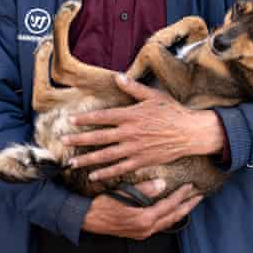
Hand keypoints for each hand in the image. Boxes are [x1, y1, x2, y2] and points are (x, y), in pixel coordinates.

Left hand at [63, 74, 227, 181]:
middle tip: (63, 142)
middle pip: (99, 137)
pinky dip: (106, 173)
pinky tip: (94, 176)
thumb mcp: (153, 95)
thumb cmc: (172, 111)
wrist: (189, 132)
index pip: (102, 116)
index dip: (85, 119)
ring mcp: (134, 149)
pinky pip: (120, 168)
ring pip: (106, 155)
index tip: (71, 120)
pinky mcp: (141, 161)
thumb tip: (117, 77)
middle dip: (79, 140)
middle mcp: (129, 132)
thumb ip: (133, 88)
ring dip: (88, 159)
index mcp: (130, 115)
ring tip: (73, 162)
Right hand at [82, 179, 202, 239]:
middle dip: (187, 206)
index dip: (182, 195)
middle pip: (173, 217)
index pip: (169, 205)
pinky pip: (159, 226)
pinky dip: (169, 218)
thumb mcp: (124, 193)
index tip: (191, 186)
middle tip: (199, 197)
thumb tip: (163, 184)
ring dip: (179, 212)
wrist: (87, 219)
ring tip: (189, 203)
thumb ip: (144, 189)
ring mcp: (142, 233)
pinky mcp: (138, 232)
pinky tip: (170, 212)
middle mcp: (146, 229)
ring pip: (167, 223)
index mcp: (144, 219)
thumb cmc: (103, 204)